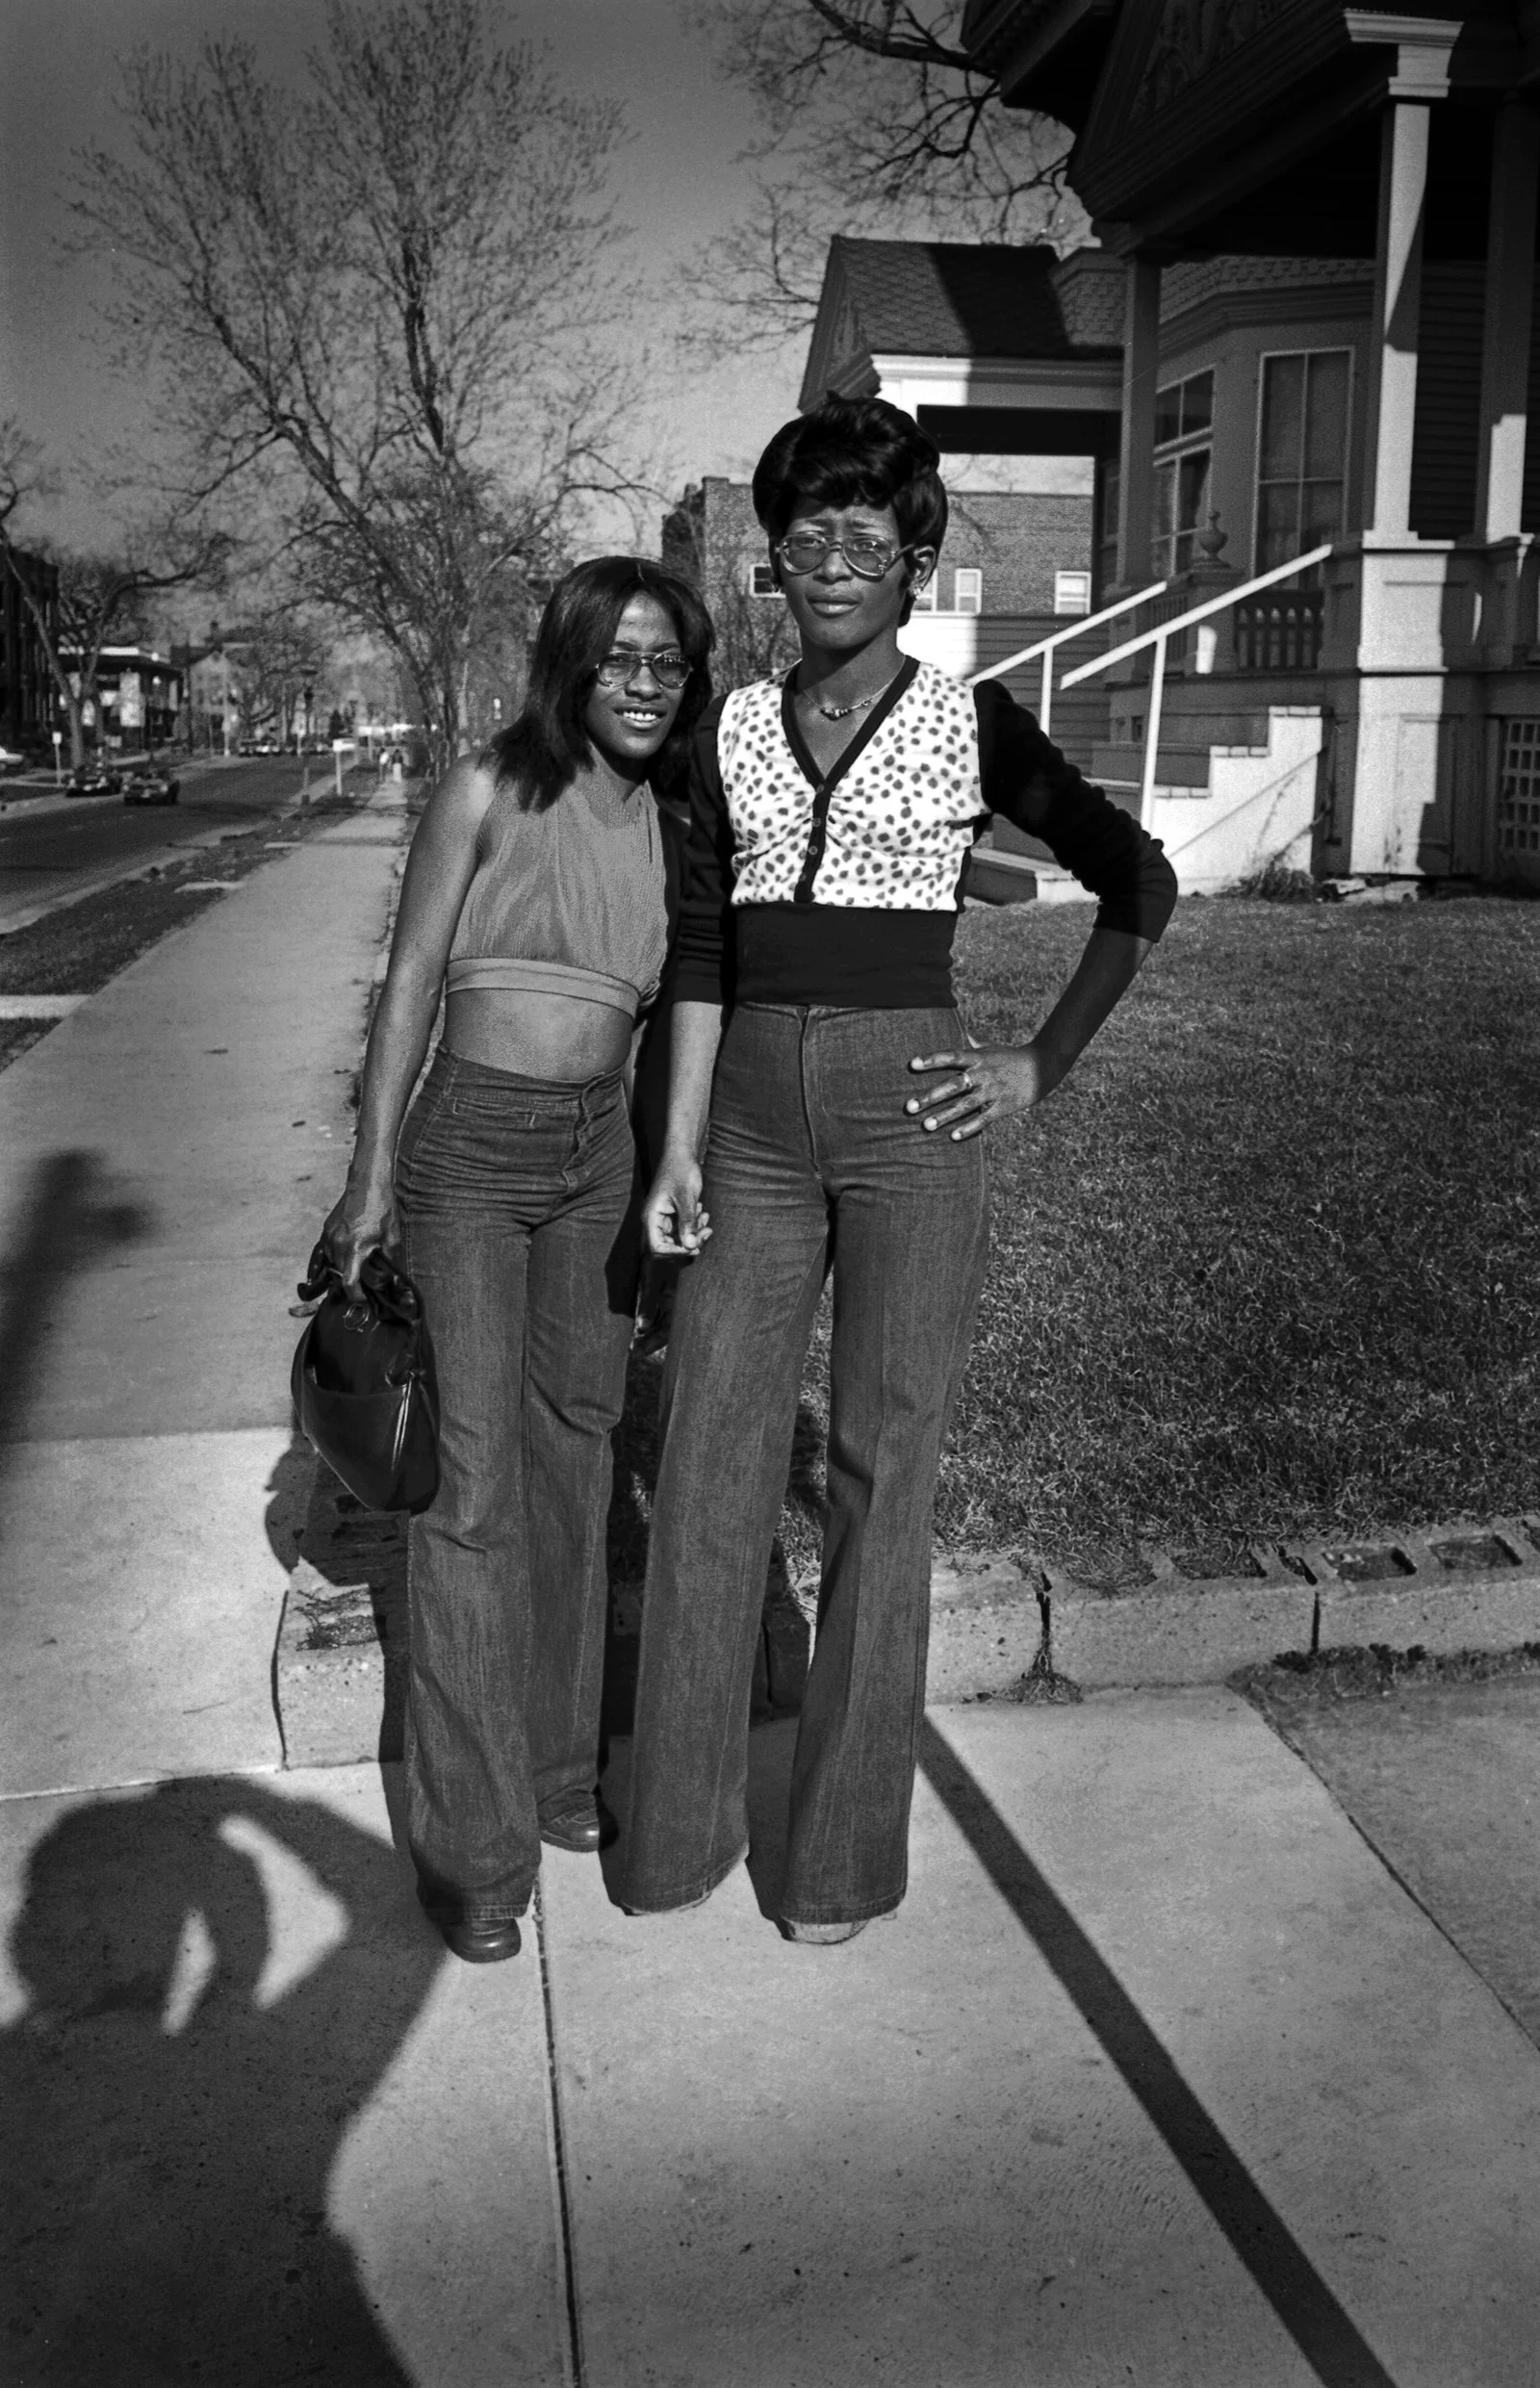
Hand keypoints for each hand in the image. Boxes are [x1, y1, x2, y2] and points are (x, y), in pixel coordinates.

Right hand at [318, 1174, 399, 1291]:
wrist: (368, 1184)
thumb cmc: (382, 1209)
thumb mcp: (391, 1237)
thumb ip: (389, 1261)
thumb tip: (392, 1279)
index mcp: (355, 1248)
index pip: (349, 1282)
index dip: (355, 1296)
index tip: (361, 1300)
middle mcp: (337, 1245)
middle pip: (339, 1276)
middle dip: (350, 1285)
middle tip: (362, 1290)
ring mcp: (328, 1238)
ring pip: (329, 1265)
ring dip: (338, 1274)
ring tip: (350, 1278)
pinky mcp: (325, 1232)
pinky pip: (319, 1255)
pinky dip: (320, 1266)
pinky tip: (317, 1277)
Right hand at [643, 1154, 711, 1259]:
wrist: (682, 1155)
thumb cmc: (681, 1171)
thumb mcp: (687, 1197)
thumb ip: (687, 1222)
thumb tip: (691, 1246)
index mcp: (651, 1217)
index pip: (657, 1248)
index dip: (676, 1251)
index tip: (695, 1245)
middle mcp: (654, 1221)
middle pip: (669, 1247)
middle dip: (689, 1244)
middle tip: (707, 1232)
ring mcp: (664, 1219)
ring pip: (678, 1240)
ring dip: (694, 1234)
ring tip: (705, 1218)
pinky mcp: (673, 1216)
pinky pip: (683, 1230)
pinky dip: (694, 1226)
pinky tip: (703, 1213)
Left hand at [905, 1042, 1056, 1140]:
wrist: (1044, 1066)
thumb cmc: (1011, 1057)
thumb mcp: (990, 1048)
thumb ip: (970, 1044)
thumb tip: (955, 1031)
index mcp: (978, 1058)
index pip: (951, 1056)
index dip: (932, 1059)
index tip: (912, 1064)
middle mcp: (983, 1074)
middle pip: (953, 1085)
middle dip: (931, 1096)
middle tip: (910, 1107)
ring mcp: (993, 1091)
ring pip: (965, 1105)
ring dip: (945, 1116)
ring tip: (926, 1126)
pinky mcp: (1003, 1106)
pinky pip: (984, 1119)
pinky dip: (969, 1128)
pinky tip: (952, 1136)